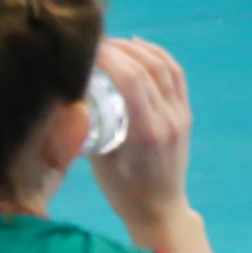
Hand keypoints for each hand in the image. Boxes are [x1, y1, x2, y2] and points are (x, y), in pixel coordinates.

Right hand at [90, 37, 202, 239]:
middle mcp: (169, 119)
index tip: (85, 49)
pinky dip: (158, 56)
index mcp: (147, 131)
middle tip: (92, 42)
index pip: (132, 79)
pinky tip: (139, 47)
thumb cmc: (122, 190)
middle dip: (119, 48)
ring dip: (138, 48)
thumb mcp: (98, 160)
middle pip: (148, 67)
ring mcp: (180, 115)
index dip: (109, 56)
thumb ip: (88, 126)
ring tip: (112, 43)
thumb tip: (66, 95)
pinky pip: (176, 76)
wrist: (160, 210)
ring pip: (165, 66)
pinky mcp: (185, 115)